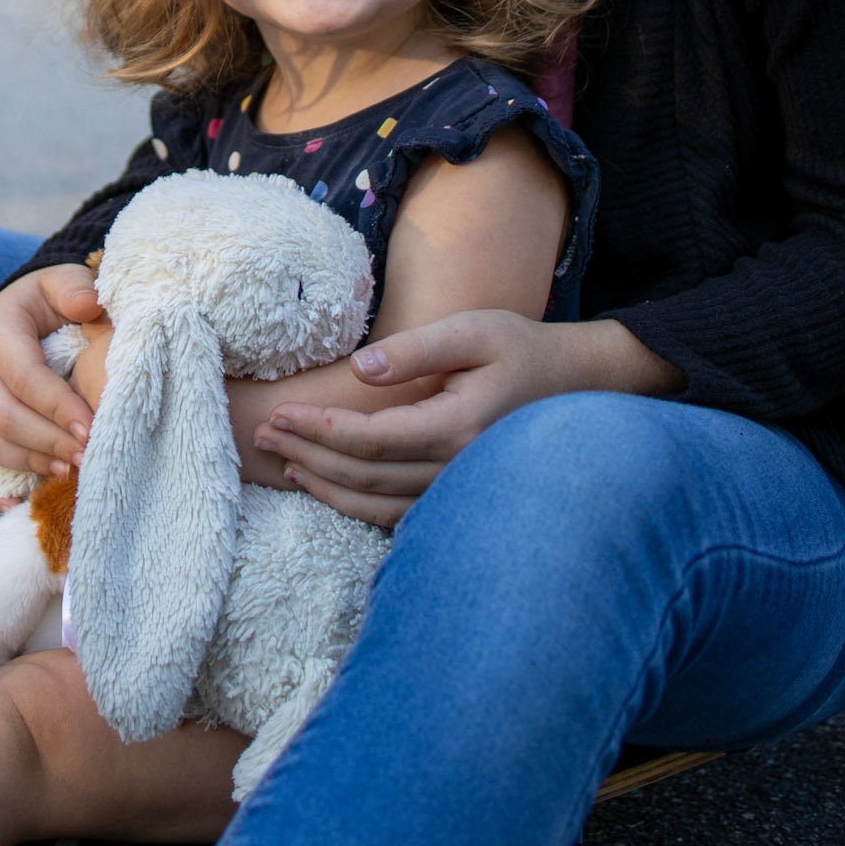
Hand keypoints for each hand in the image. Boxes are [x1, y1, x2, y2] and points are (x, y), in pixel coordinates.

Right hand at [0, 267, 103, 509]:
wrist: (27, 314)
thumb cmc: (57, 302)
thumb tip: (86, 304)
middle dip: (48, 442)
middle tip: (88, 457)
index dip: (58, 407)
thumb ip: (78, 288)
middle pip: (2, 416)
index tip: (92, 429)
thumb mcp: (67, 282)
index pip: (24, 376)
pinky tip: (21, 504)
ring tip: (70, 471)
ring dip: (29, 464)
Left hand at [254, 313, 681, 526]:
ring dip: (325, 486)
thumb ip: (416, 349)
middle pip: (363, 474)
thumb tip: (360, 370)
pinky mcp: (459, 498)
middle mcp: (456, 470)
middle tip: (262, 434)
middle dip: (308, 454)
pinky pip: (397, 515)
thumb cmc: (524, 348)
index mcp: (457, 426)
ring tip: (284, 461)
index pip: (369, 439)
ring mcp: (459, 492)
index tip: (280, 413)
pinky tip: (327, 487)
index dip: (319, 429)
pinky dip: (356, 505)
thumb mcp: (474, 331)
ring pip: (376, 504)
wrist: (582, 385)